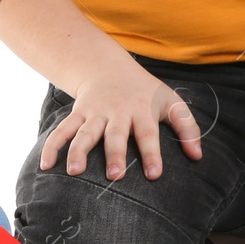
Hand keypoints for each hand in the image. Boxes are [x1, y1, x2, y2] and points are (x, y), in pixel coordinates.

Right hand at [39, 60, 202, 180]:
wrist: (108, 67)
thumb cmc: (145, 91)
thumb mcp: (171, 102)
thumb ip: (187, 128)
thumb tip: (198, 156)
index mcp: (141, 110)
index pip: (147, 134)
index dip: (151, 153)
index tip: (154, 174)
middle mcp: (116, 112)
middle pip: (115, 135)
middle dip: (114, 154)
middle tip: (115, 176)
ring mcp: (94, 113)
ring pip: (84, 133)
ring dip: (78, 151)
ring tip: (74, 172)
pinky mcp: (77, 115)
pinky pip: (62, 131)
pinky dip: (52, 147)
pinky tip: (46, 166)